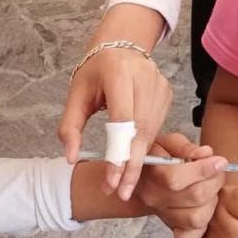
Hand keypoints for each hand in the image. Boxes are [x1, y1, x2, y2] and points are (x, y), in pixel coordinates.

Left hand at [59, 46, 171, 200]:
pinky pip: (157, 127)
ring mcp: (159, 85)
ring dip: (137, 159)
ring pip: (150, 132)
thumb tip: (70, 158)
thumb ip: (70, 126)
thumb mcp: (76, 94)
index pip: (121, 121)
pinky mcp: (167, 93)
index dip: (118, 153)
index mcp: (118, 73)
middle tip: (119, 192)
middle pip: (139, 131)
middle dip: (130, 166)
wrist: (121, 45)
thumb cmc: (95, 72)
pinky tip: (133, 156)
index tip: (111, 181)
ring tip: (123, 182)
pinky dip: (144, 145)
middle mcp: (144, 77)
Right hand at [136, 133, 226, 237]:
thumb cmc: (159, 155)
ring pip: (196, 218)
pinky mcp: (170, 228)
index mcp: (150, 173)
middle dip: (214, 182)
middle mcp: (153, 198)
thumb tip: (206, 154)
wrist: (143, 177)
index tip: (220, 161)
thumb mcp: (169, 142)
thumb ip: (186, 147)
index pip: (175, 179)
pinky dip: (202, 227)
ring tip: (211, 188)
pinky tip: (204, 208)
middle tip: (218, 172)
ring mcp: (162, 215)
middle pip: (193, 197)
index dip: (203, 170)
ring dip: (212, 202)